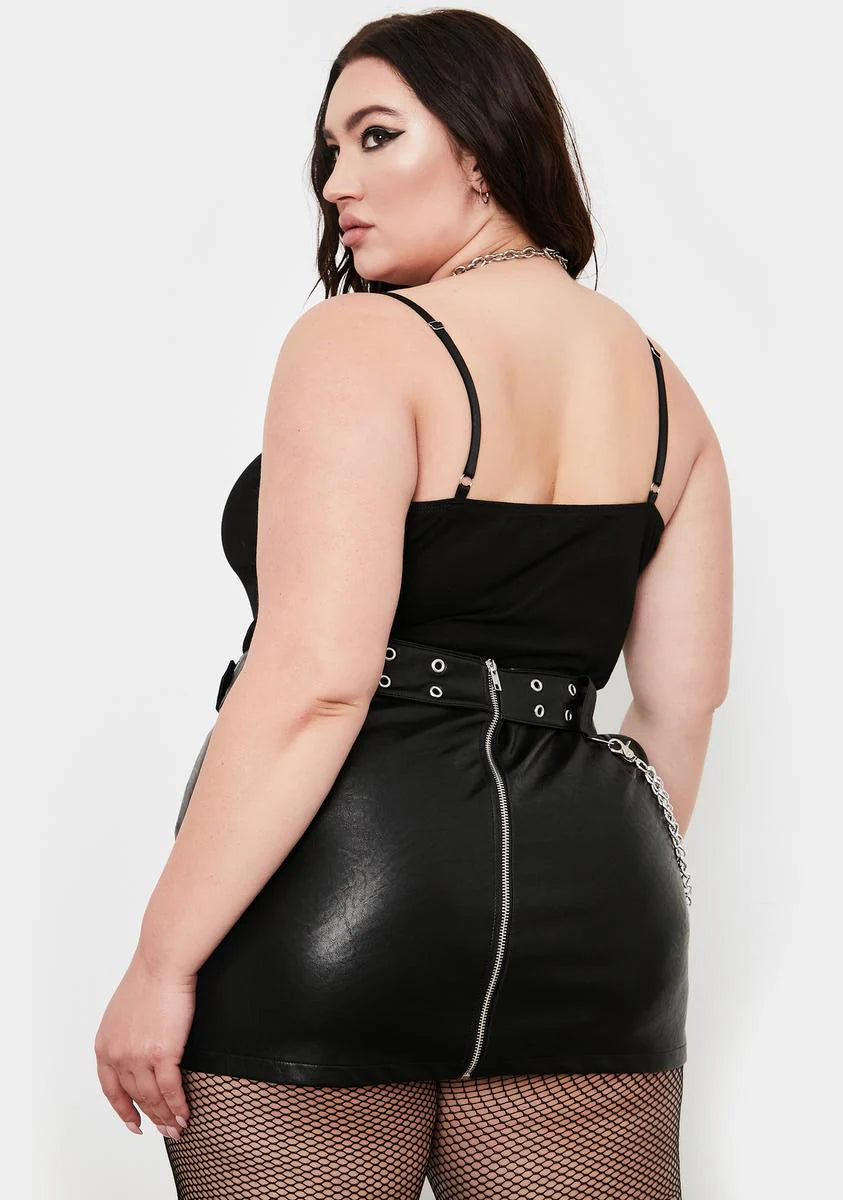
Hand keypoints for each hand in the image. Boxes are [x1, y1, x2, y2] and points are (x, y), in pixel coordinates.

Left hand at [94, 945, 195, 1139]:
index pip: (110, 1089)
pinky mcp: (163, 1054)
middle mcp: (117, 1056)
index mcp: (104, 1045)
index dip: (123, 1110)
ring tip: (177, 1127)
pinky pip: (171, 1089)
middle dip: (150, 1118)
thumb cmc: (149, 977)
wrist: (163, 961)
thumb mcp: (123, 1012)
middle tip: (164, 1130)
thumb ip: (125, 1036)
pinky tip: (185, 1113)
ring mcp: (138, 1057)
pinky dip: (178, 1105)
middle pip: (135, 1097)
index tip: (133, 1123)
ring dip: (166, 1117)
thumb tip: (138, 1051)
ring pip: (153, 1098)